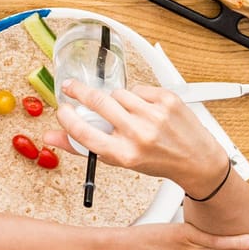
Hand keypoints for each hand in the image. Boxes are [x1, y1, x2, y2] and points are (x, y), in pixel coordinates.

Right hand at [43, 80, 226, 194]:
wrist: (197, 161)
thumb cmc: (155, 162)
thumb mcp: (118, 160)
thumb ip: (82, 147)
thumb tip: (51, 137)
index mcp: (124, 154)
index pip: (83, 131)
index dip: (67, 117)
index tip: (62, 109)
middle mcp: (139, 134)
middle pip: (98, 102)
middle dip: (79, 91)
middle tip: (71, 87)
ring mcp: (154, 115)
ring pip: (118, 94)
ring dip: (115, 100)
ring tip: (126, 113)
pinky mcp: (167, 100)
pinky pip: (138, 89)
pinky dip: (137, 97)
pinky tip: (145, 109)